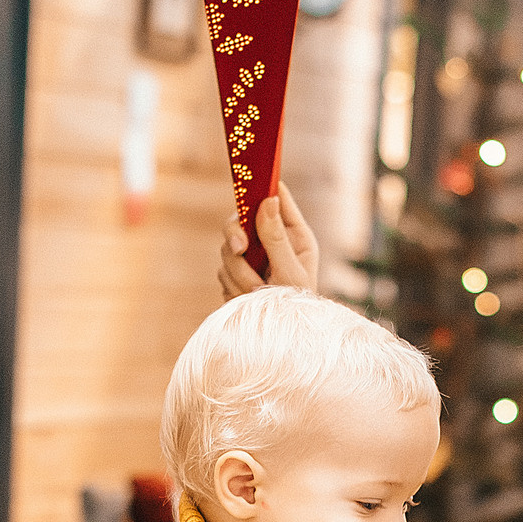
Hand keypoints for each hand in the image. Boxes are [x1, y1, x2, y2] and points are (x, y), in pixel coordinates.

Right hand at [216, 182, 318, 298]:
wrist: (286, 339)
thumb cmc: (300, 306)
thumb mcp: (291, 272)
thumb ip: (277, 238)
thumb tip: (268, 201)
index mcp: (293, 235)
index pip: (275, 199)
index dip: (259, 187)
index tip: (247, 181)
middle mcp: (271, 242)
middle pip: (238, 221)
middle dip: (236, 237)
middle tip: (240, 249)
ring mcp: (252, 258)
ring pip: (227, 251)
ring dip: (239, 274)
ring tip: (257, 293)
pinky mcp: (237, 275)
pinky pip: (222, 273)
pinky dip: (233, 287)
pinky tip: (248, 300)